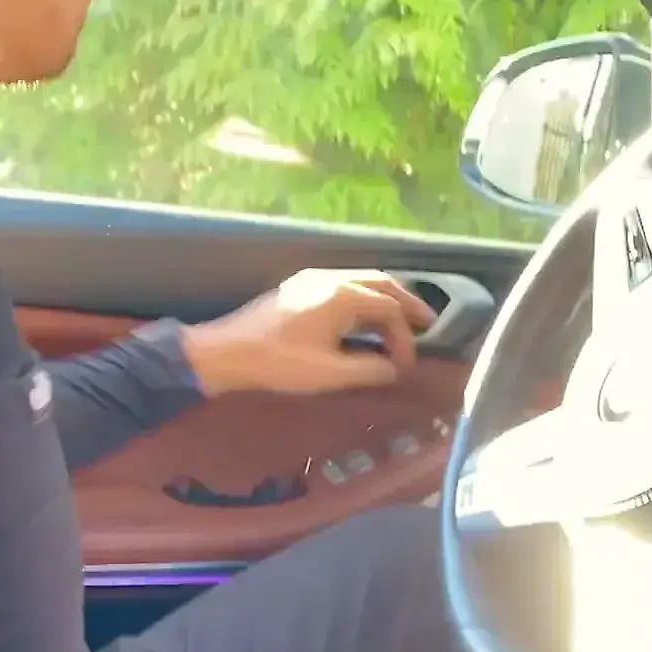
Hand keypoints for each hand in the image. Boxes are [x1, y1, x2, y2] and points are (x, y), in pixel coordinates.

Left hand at [181, 269, 438, 394]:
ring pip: (362, 280)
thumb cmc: (278, 363)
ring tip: (399, 322)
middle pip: (381, 283)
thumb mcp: (329, 373)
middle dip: (406, 302)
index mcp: (341, 295)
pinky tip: (364, 319)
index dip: (404, 337)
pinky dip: (363, 299)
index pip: (388, 310)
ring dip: (384, 299)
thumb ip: (368, 370)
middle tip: (426, 322)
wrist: (225, 353)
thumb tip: (394, 369)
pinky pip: (344, 285)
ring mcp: (312, 279)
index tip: (405, 365)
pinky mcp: (299, 287)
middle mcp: (331, 278)